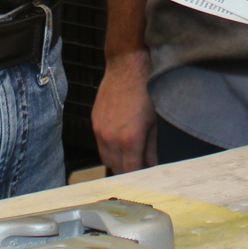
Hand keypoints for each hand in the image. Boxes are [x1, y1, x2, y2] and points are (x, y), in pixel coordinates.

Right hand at [93, 51, 156, 173]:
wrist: (126, 70)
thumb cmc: (145, 95)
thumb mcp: (153, 124)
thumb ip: (150, 149)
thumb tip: (151, 166)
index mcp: (130, 140)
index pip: (130, 171)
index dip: (138, 178)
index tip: (144, 178)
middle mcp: (111, 139)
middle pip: (116, 168)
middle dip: (128, 172)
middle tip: (139, 170)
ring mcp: (100, 132)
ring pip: (106, 159)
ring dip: (117, 163)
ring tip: (129, 159)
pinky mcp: (94, 124)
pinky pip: (100, 146)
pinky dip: (109, 150)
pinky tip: (119, 145)